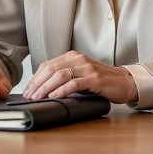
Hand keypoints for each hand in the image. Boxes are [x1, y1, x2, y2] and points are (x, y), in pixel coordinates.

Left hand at [21, 50, 137, 103]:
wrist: (125, 83)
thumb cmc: (100, 82)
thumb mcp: (79, 76)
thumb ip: (64, 78)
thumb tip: (42, 89)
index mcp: (72, 56)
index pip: (47, 65)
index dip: (35, 78)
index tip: (28, 90)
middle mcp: (78, 59)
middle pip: (51, 69)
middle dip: (37, 83)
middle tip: (29, 95)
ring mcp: (87, 68)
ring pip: (60, 75)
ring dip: (46, 87)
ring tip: (38, 97)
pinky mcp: (95, 79)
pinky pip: (74, 83)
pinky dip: (61, 90)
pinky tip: (53, 96)